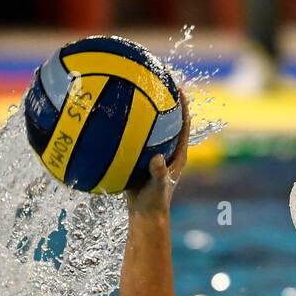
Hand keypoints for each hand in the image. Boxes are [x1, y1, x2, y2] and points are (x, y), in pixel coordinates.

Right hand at [125, 86, 190, 216]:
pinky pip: (134, 138)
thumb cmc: (154, 202)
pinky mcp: (141, 159)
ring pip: (150, 128)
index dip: (182, 105)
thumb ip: (158, 173)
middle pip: (168, 120)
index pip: (183, 123)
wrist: (144, 215)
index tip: (177, 86)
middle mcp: (167, 150)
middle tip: (154, 80)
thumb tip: (157, 159)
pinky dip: (126, 128)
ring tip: (132, 91)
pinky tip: (111, 118)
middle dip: (163, 101)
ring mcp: (153, 154)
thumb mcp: (157, 187)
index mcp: (178, 154)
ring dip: (144, 112)